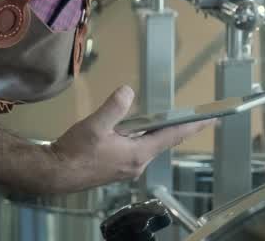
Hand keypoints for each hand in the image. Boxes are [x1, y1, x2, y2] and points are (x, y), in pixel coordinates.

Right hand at [46, 85, 211, 192]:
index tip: (210, 120)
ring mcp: (127, 166)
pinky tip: (136, 129)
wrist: (55, 174)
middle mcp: (136, 163)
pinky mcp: (117, 166)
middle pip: (164, 141)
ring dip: (159, 132)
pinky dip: (143, 137)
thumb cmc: (74, 153)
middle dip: (179, 128)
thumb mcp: (94, 126)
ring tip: (170, 119)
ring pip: (149, 145)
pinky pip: (137, 148)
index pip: (171, 137)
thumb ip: (114, 107)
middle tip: (197, 117)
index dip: (191, 126)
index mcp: (137, 154)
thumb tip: (128, 91)